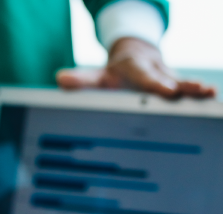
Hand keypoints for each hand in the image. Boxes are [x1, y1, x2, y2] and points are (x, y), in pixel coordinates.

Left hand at [57, 37, 215, 98]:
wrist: (136, 57)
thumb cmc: (115, 74)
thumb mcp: (98, 76)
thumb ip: (82, 81)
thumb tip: (61, 79)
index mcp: (136, 69)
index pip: (146, 78)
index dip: (157, 84)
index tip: (168, 91)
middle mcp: (155, 72)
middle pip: (169, 80)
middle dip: (182, 87)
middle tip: (194, 91)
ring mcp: (168, 79)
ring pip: (183, 84)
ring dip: (196, 90)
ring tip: (209, 94)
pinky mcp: (176, 86)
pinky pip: (189, 92)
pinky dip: (200, 97)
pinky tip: (212, 102)